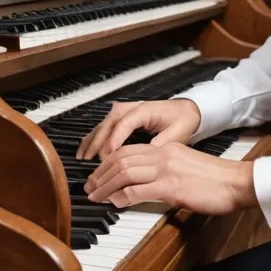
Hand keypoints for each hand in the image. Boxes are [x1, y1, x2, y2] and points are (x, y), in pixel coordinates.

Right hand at [76, 99, 201, 159]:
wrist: (188, 109)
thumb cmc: (182, 120)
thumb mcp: (176, 135)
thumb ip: (159, 146)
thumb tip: (144, 159)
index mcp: (146, 110)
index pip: (125, 123)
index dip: (114, 140)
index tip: (107, 157)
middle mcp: (133, 108)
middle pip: (110, 122)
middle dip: (99, 142)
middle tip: (92, 162)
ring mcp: (127, 111)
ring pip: (104, 123)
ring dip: (92, 140)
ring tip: (82, 158)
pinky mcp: (124, 117)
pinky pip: (105, 126)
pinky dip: (94, 138)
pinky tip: (86, 150)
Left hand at [84, 142, 256, 214]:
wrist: (234, 181)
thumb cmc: (213, 178)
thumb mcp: (184, 166)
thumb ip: (163, 170)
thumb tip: (142, 183)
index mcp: (167, 148)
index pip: (129, 150)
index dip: (108, 162)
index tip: (98, 175)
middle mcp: (164, 154)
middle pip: (122, 158)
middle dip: (101, 173)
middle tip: (89, 186)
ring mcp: (166, 169)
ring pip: (125, 172)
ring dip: (106, 185)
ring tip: (95, 196)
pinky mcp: (171, 187)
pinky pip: (138, 190)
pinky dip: (122, 197)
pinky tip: (115, 202)